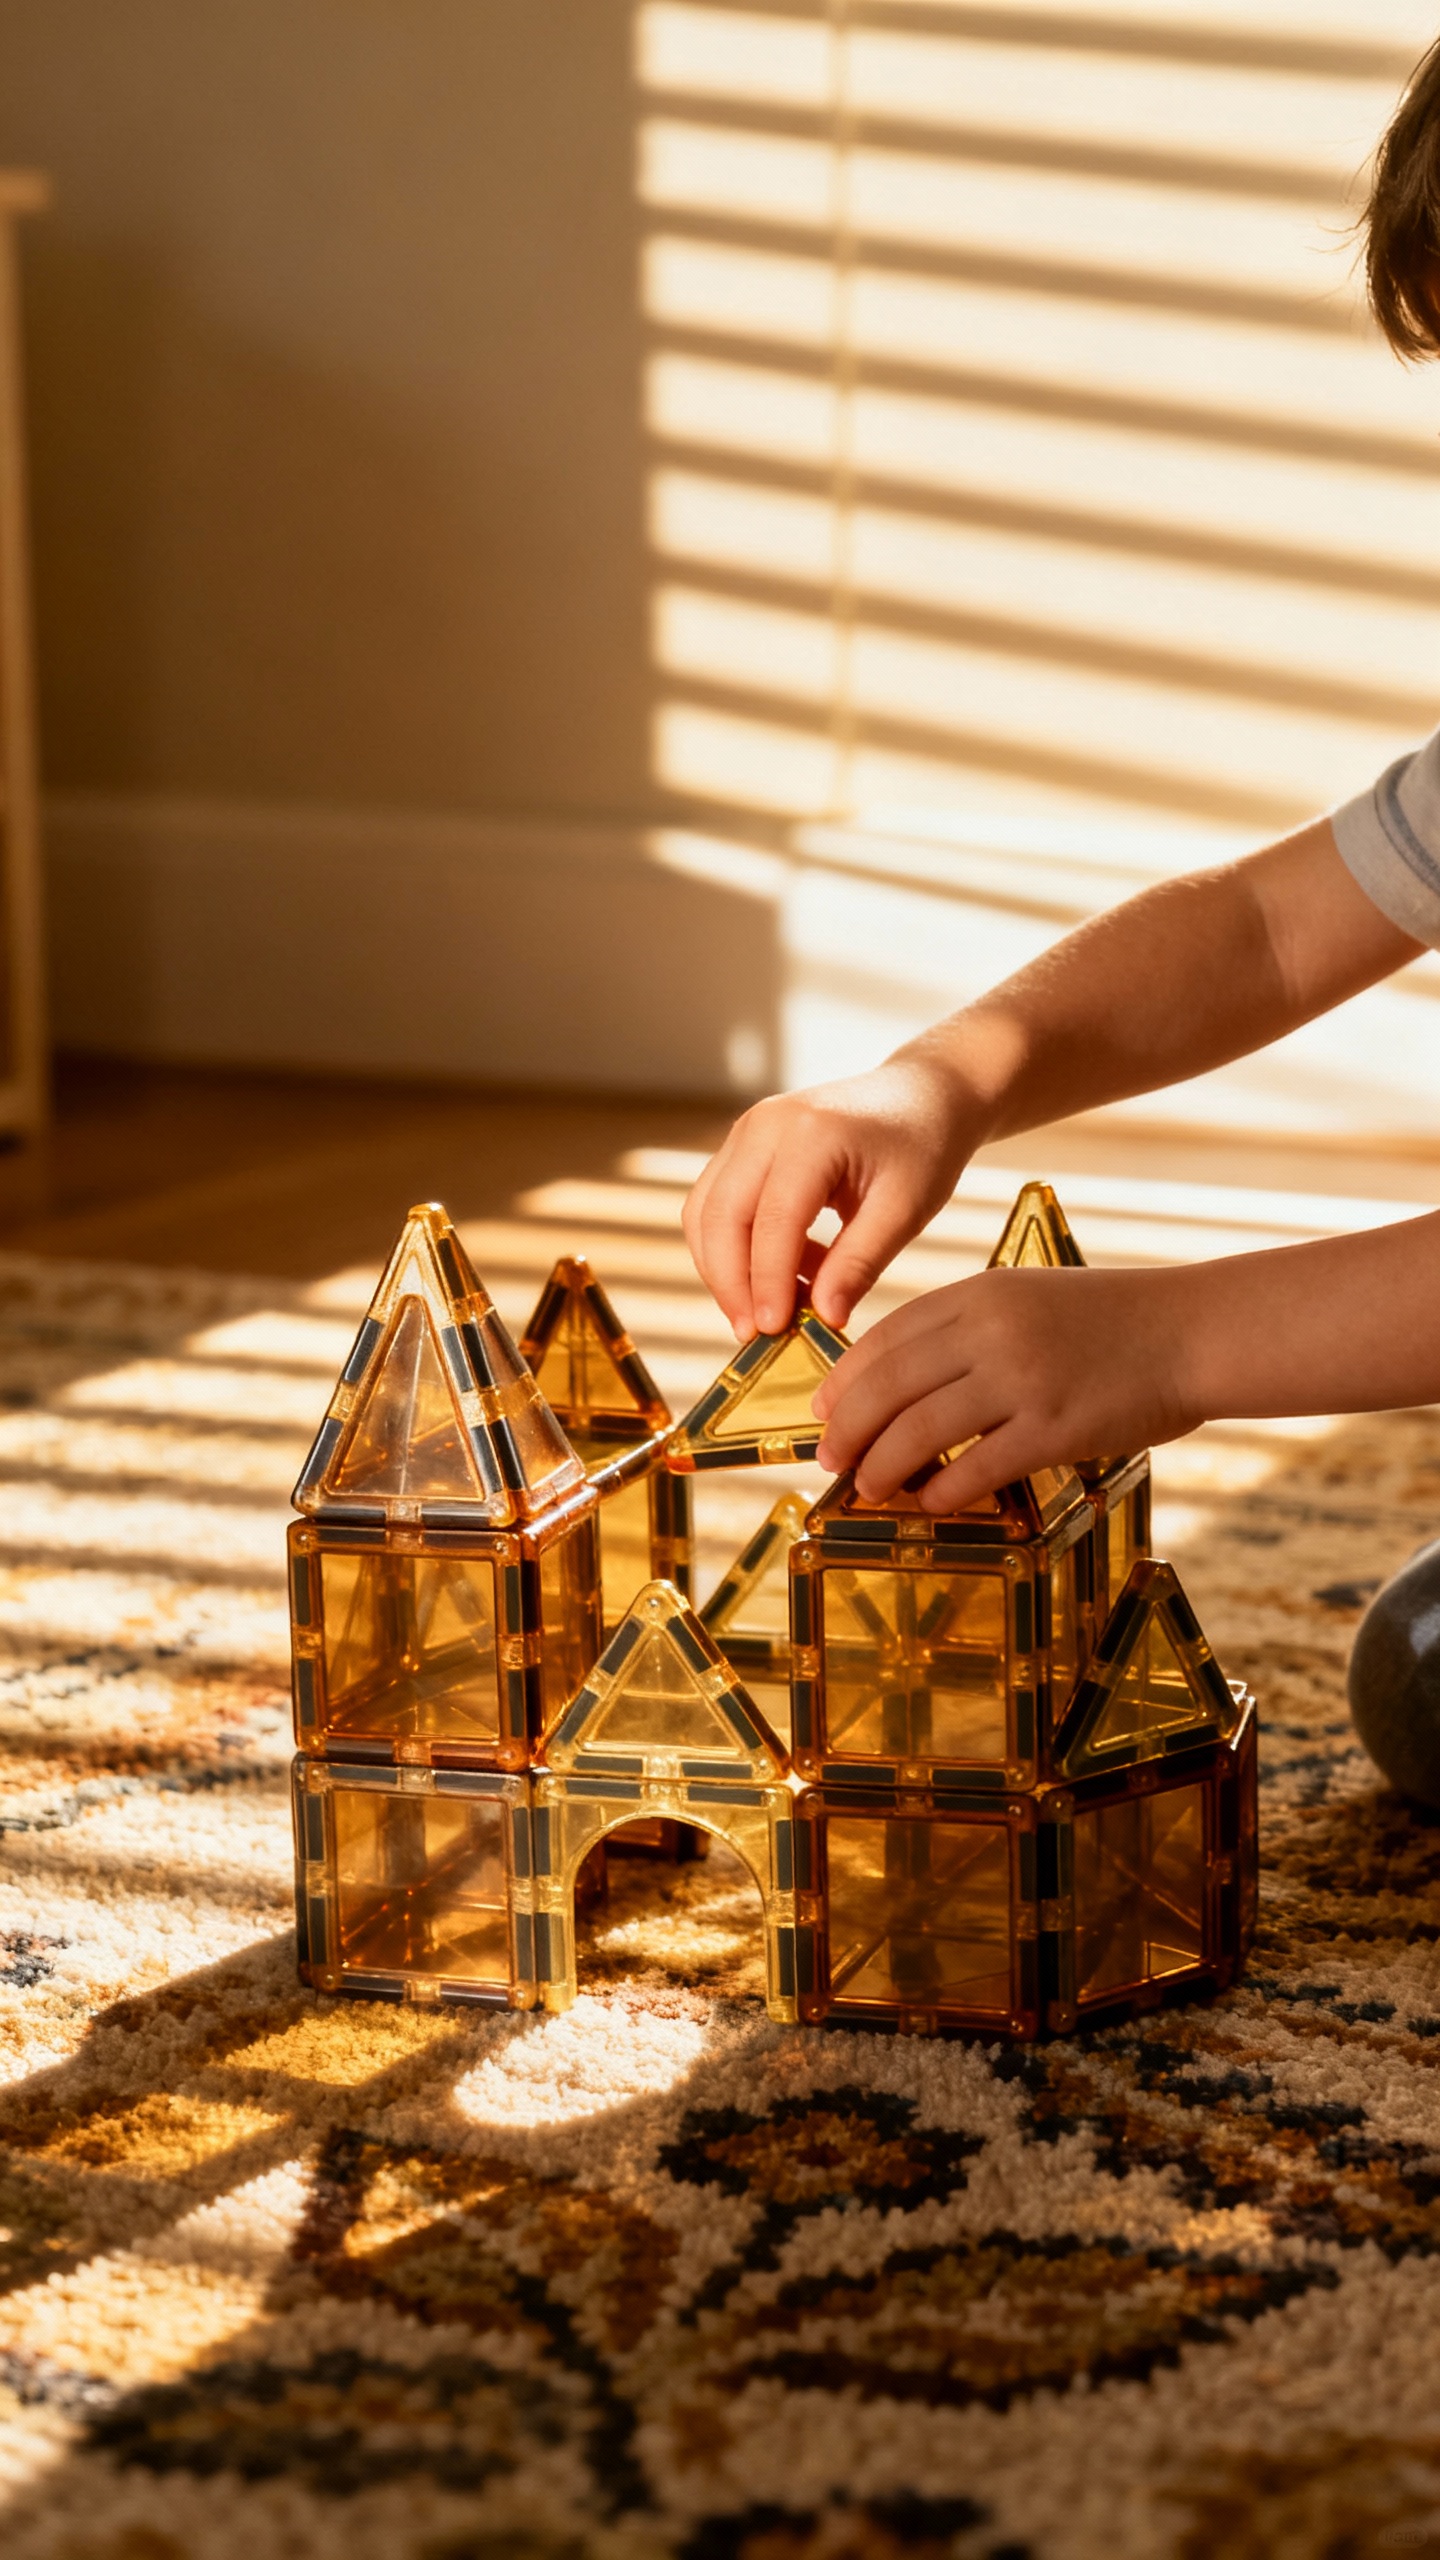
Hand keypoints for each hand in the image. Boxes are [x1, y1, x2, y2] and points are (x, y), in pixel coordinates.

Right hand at [683, 1049, 979, 1339]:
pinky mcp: (742, 1146)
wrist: (920, 1096)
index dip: (767, 1282)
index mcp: (811, 1133)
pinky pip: (717, 1204)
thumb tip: (824, 1318)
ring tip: (771, 1310)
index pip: (771, 1220)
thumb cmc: (922, 1147)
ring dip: (727, 1269)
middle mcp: (764, 1125)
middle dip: (731, 1283)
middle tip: (755, 1335)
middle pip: (720, 1216)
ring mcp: (746, 1131)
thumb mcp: (905, 1209)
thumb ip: (860, 1263)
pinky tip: (784, 1275)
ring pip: (706, 1213)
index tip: (772, 1332)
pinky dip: (737, 1248)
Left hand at [811, 1264, 1195, 1509]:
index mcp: (981, 1293)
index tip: (824, 1411)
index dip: (845, 1381)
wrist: (1190, 1333)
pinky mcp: (1055, 1428)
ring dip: (882, 1466)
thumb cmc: (1110, 1322)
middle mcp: (993, 1331)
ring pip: (919, 1429)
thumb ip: (968, 1330)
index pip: (887, 1338)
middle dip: (847, 1429)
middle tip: (828, 1459)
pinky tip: (931, 1502)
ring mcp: (1024, 1379)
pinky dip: (942, 1492)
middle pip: (889, 1385)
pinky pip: (977, 1468)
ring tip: (868, 1487)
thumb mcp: (1027, 1299)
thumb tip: (902, 1386)